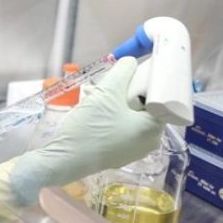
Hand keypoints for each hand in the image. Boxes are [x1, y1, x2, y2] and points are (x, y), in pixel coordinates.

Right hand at [0, 57, 162, 222]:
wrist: (63, 160)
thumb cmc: (89, 128)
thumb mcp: (106, 92)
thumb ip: (123, 71)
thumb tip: (131, 62)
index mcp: (154, 128)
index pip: (159, 98)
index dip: (146, 83)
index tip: (130, 76)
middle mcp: (151, 142)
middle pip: (146, 108)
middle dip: (130, 94)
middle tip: (111, 87)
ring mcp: (136, 152)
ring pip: (134, 119)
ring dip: (120, 106)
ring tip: (101, 101)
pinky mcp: (121, 156)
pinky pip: (124, 131)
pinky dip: (115, 120)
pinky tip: (98, 117)